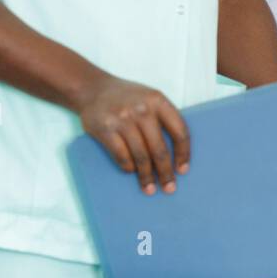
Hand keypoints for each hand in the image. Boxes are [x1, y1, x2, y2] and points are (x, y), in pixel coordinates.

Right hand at [73, 71, 189, 195]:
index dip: (183, 153)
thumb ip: (163, 118)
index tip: (183, 170)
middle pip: (159, 148)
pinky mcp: (106, 129)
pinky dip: (128, 167)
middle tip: (169, 188)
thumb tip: (175, 155)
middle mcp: (142, 109)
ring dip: (146, 176)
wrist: (93, 88)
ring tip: (150, 188)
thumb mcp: (149, 98)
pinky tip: (132, 172)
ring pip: (141, 156)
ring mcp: (123, 119)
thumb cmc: (127, 97)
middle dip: (165, 172)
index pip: (179, 131)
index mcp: (158, 100)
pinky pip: (122, 156)